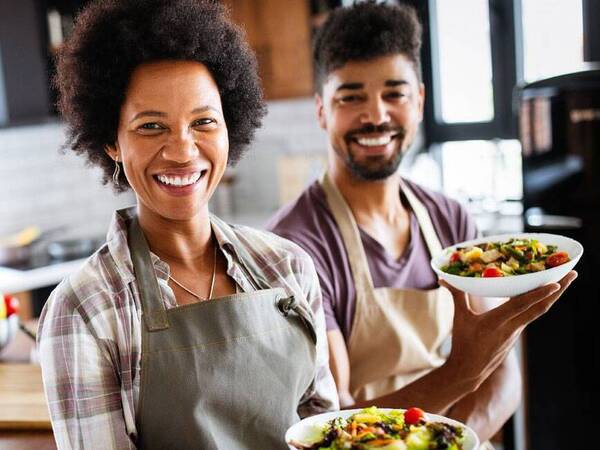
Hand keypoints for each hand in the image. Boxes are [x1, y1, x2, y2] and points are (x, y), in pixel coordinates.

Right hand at [440, 271, 576, 389]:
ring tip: (565, 280)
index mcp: (497, 322)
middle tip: (574, 273)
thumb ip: (456, 296)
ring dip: (553, 296)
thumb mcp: (460, 319)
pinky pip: (531, 315)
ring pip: (539, 311)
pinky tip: (545, 295)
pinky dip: (540, 303)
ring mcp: (516, 332)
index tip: (555, 282)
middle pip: (541, 306)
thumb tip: (443, 278)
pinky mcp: (516, 334)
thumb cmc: (463, 344)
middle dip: (559, 290)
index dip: (539, 294)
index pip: (522, 305)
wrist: (470, 372)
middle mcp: (512, 327)